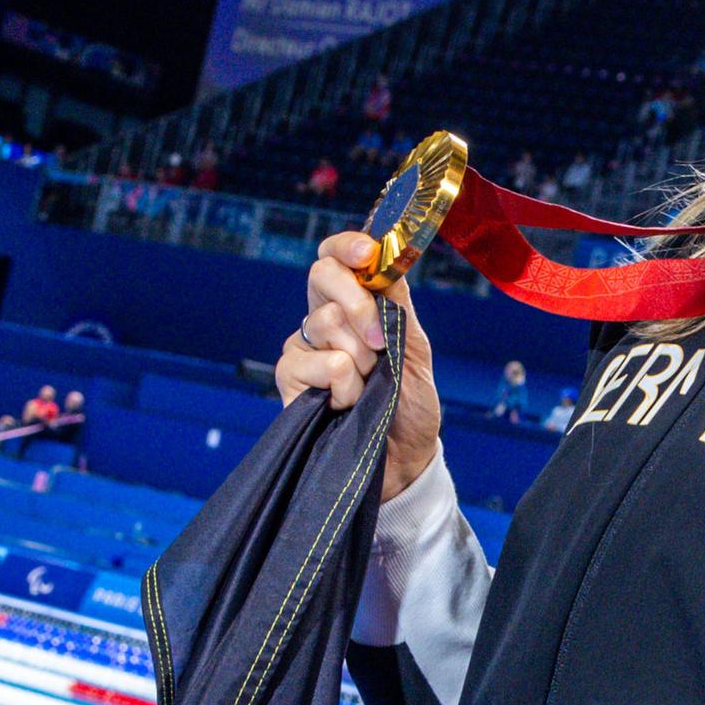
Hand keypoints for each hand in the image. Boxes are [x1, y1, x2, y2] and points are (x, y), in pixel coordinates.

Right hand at [275, 230, 440, 502]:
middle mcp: (322, 319)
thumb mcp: (416, 350)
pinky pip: (317, 362)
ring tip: (367, 387)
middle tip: (380, 344)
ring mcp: (303, 348)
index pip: (336, 258)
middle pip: (322, 275)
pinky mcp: (289, 380)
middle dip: (358, 303)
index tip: (367, 251)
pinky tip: (346, 403)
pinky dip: (342, 384)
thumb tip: (384, 262)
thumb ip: (397, 307)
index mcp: (354, 304)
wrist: (403, 457)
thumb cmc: (410, 404)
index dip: (346, 246)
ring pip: (324, 322)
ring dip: (359, 358)